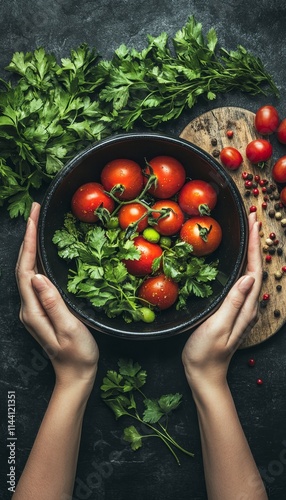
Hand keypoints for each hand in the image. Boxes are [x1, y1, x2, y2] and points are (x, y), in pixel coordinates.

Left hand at [15, 203, 98, 390]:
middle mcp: (29, 307)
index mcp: (33, 310)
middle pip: (24, 265)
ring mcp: (34, 308)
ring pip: (29, 270)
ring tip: (38, 224)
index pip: (26, 269)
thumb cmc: (77, 355)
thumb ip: (53, 303)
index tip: (33, 218)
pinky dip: (38, 259)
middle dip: (27, 236)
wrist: (75, 375)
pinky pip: (36, 278)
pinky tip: (44, 251)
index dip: (28, 242)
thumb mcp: (69, 329)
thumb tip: (38, 276)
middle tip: (35, 212)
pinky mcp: (42, 308)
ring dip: (31, 245)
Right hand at [182, 212, 261, 392]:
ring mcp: (241, 308)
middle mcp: (247, 305)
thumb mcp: (218, 327)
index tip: (254, 222)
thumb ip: (234, 302)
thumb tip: (248, 277)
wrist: (204, 374)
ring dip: (250, 250)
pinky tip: (237, 258)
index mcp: (245, 307)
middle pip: (255, 268)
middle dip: (256, 241)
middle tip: (253, 217)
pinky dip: (242, 263)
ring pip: (249, 272)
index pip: (254, 270)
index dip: (254, 245)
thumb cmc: (206, 353)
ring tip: (248, 231)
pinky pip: (241, 281)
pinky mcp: (232, 310)